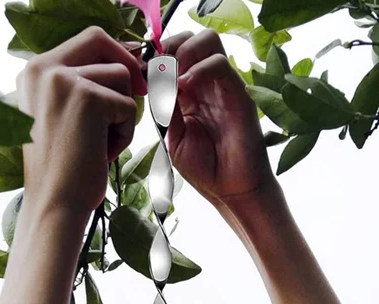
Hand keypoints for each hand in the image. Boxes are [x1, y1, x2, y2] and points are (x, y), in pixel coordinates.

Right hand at [15, 26, 147, 216]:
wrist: (54, 205)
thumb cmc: (61, 171)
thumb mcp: (59, 117)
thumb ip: (78, 86)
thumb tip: (124, 61)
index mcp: (32, 71)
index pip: (83, 39)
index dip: (111, 53)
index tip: (128, 76)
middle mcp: (42, 68)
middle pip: (100, 43)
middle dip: (124, 68)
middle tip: (137, 95)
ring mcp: (64, 80)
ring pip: (120, 76)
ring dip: (122, 112)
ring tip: (101, 144)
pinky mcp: (88, 99)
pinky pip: (128, 106)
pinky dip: (125, 134)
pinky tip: (103, 154)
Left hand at [158, 30, 278, 207]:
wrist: (230, 190)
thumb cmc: (203, 168)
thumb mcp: (172, 137)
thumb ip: (164, 109)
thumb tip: (152, 81)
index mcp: (187, 92)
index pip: (173, 54)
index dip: (155, 57)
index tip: (140, 73)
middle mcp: (206, 83)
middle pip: (190, 38)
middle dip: (169, 48)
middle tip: (157, 72)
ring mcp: (223, 86)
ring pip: (208, 41)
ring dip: (185, 52)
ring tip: (173, 79)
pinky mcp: (238, 93)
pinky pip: (220, 64)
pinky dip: (199, 69)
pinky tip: (184, 89)